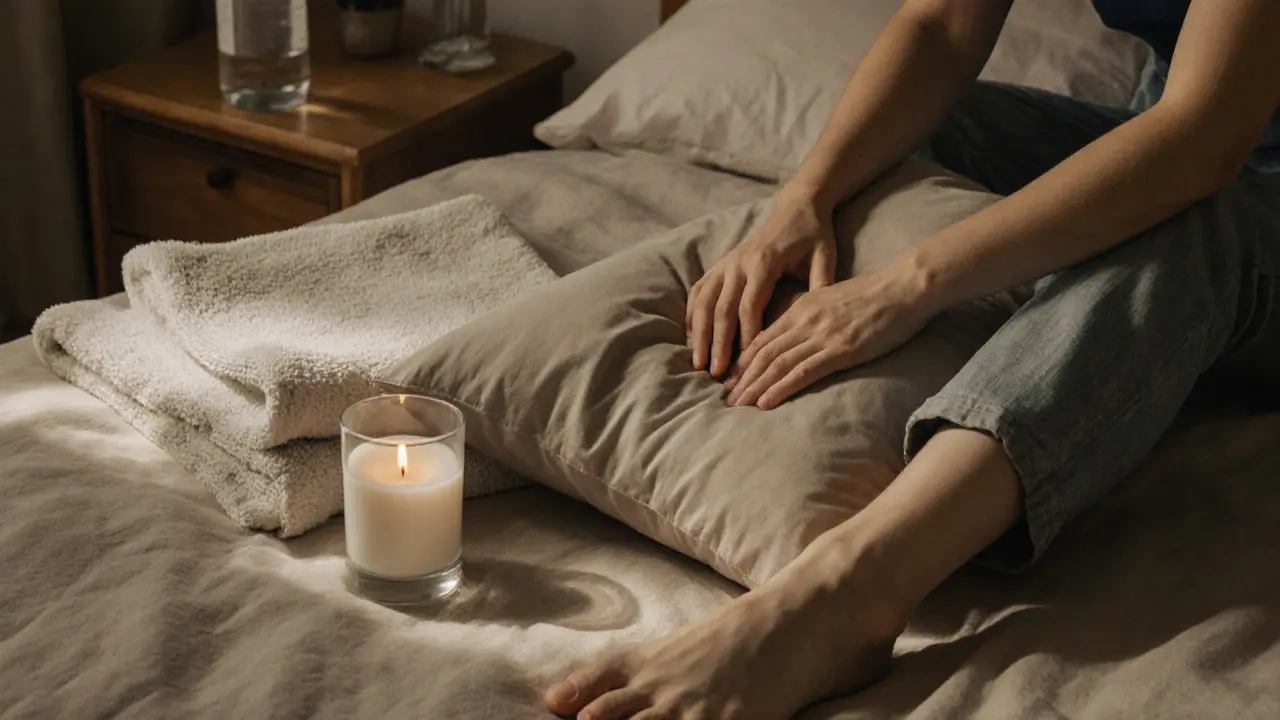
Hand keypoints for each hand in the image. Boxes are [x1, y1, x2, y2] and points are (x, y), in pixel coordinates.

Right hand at [686, 191, 836, 376]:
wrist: (797, 207)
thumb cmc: (814, 236)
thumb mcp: (825, 258)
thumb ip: (821, 287)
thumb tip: (824, 325)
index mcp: (764, 262)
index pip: (750, 306)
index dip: (746, 336)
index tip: (746, 363)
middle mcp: (739, 263)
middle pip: (722, 308)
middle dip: (717, 343)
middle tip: (716, 373)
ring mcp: (726, 263)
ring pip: (705, 301)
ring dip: (699, 333)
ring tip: (698, 363)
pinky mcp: (720, 264)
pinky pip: (699, 291)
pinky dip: (693, 315)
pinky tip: (691, 338)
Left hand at [724, 260, 931, 408]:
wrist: (905, 285)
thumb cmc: (878, 295)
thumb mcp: (836, 299)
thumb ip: (815, 316)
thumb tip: (803, 337)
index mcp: (803, 306)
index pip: (764, 337)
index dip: (743, 360)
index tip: (730, 378)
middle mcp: (805, 320)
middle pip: (763, 353)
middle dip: (741, 377)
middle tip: (726, 398)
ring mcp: (821, 335)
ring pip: (776, 364)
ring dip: (754, 387)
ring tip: (737, 406)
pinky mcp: (840, 349)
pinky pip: (802, 372)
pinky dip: (780, 388)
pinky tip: (764, 402)